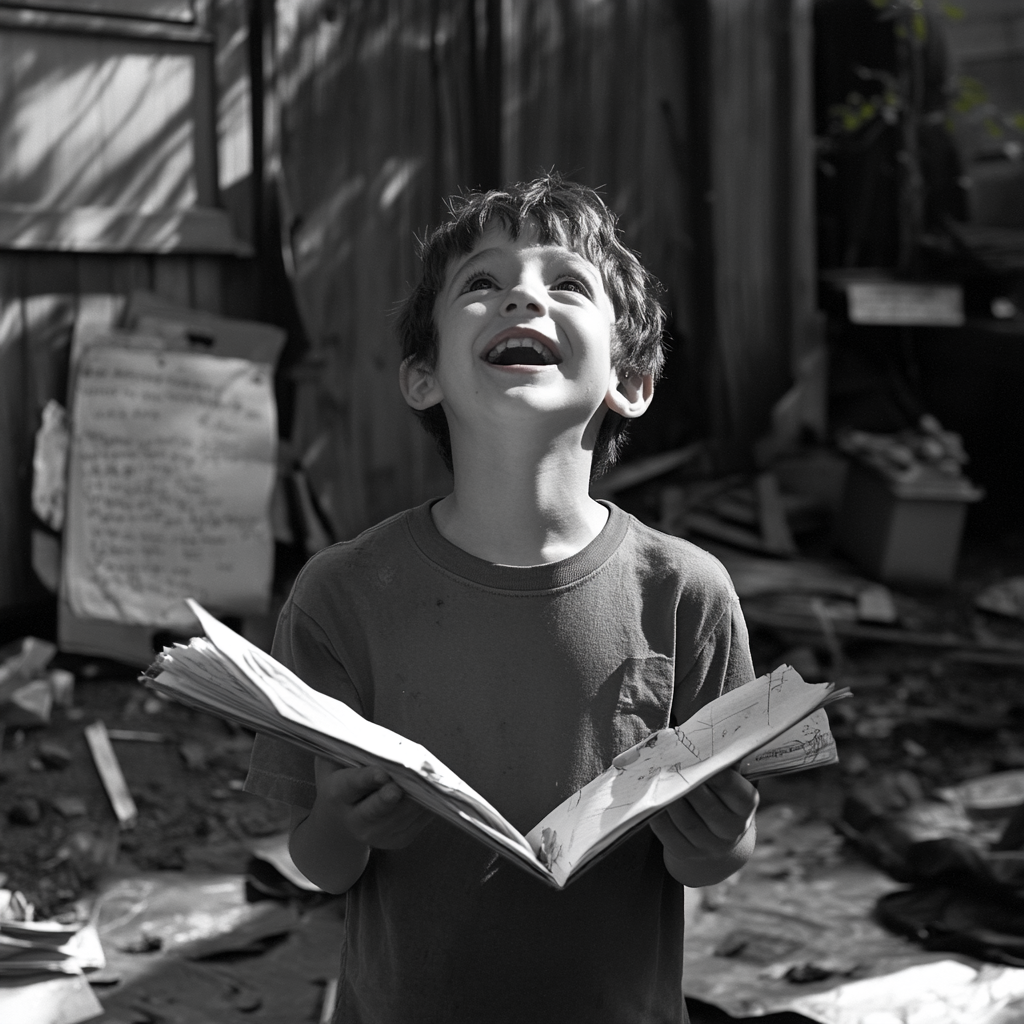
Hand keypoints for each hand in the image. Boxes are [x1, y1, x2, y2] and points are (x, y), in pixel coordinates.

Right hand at [314, 760, 431, 849]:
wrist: (342, 816)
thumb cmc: (345, 774)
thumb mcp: (339, 759)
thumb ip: (354, 749)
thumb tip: (381, 740)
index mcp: (337, 794)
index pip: (352, 785)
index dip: (367, 779)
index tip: (381, 773)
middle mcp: (355, 821)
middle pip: (375, 810)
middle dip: (388, 799)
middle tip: (399, 788)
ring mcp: (377, 834)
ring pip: (401, 816)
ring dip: (416, 798)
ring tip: (428, 779)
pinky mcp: (398, 840)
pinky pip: (417, 821)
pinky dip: (427, 804)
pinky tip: (433, 789)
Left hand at [649, 768, 757, 883]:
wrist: (718, 842)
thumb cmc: (721, 798)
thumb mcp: (731, 784)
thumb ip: (723, 765)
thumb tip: (707, 742)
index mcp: (746, 808)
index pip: (740, 795)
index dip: (722, 779)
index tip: (704, 760)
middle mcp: (731, 830)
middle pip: (709, 808)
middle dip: (690, 787)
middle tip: (674, 767)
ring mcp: (708, 845)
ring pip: (687, 822)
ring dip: (671, 801)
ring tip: (659, 781)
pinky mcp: (686, 852)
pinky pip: (669, 835)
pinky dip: (659, 817)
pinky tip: (652, 801)